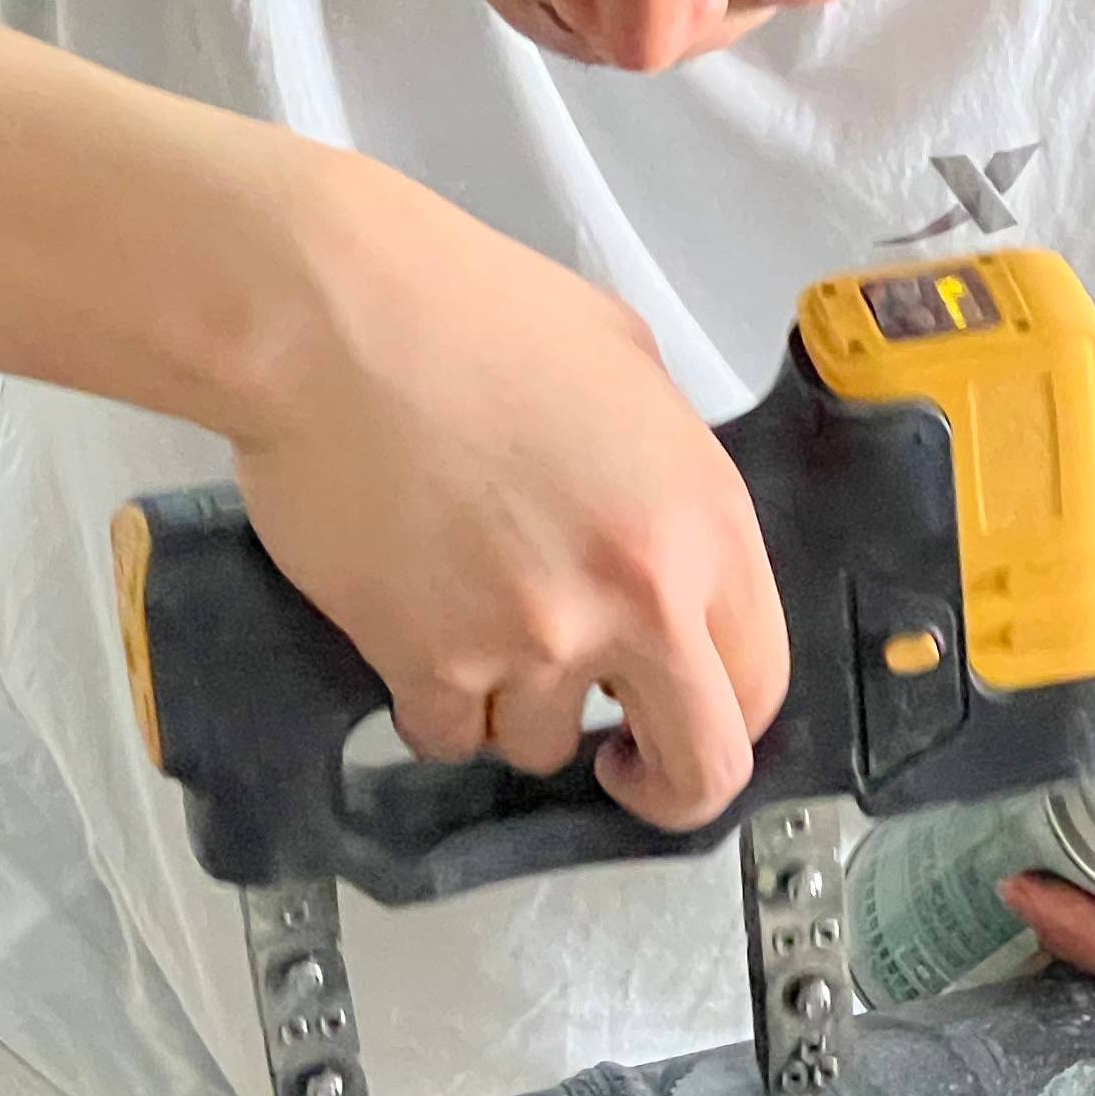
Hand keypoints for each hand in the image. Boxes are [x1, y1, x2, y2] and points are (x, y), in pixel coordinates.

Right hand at [225, 154, 789, 830]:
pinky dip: (434, 704)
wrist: (331, 319)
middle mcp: (634, 599)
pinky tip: (414, 632)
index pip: (762, 681)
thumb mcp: (628, 370)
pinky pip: (447, 735)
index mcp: (702, 523)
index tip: (686, 708)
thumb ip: (666, 481)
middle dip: (662, 783)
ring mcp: (531, 640)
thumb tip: (664, 552)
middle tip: (624, 767)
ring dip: (515, 707)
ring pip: (543, 746)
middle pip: (698, 767)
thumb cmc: (470, 312)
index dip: (726, 707)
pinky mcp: (428, 662)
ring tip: (473, 622)